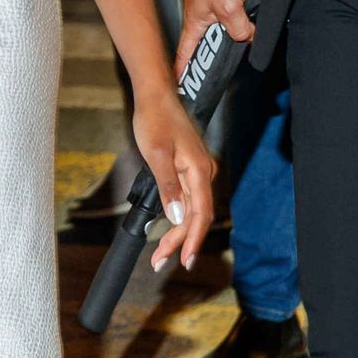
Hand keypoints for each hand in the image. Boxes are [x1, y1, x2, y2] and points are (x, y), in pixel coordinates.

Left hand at [132, 89, 215, 271]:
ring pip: (190, 210)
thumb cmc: (155, 120)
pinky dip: (176, 217)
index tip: (184, 261)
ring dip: (176, 233)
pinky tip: (167, 230)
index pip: (200, 215)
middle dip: (179, 242)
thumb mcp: (156, 154)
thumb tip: (176, 218)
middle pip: (195, 217)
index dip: (192, 240)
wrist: (155, 96)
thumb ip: (167, 187)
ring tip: (160, 253)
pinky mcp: (188, 169)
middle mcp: (202, 174)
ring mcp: (196, 172)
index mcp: (199, 172)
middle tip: (160, 261)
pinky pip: (186, 200)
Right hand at [175, 0, 253, 81]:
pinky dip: (247, 19)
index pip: (185, 53)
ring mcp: (217, 6)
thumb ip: (238, 29)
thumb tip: (247, 37)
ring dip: (238, 34)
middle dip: (217, 55)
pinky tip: (257, 21)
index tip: (180, 86)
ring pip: (228, 29)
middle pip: (210, 43)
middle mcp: (204, 16)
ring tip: (250, 41)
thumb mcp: (229, 9)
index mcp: (195, 23)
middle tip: (223, 72)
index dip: (182, 70)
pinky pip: (238, 14)